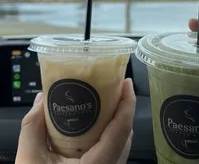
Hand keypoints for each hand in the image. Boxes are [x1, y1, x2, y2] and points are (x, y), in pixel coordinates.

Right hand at [15, 78, 135, 163]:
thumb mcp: (30, 161)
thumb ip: (33, 128)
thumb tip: (42, 98)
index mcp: (100, 163)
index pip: (122, 127)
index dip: (128, 102)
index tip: (126, 82)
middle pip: (126, 132)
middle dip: (123, 107)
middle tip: (113, 88)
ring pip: (123, 142)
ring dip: (118, 120)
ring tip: (106, 102)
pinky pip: (116, 150)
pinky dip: (111, 133)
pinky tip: (96, 126)